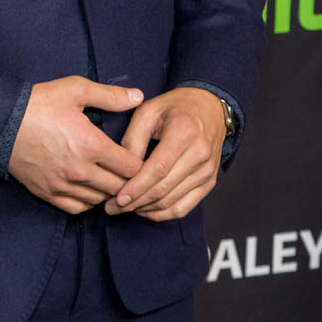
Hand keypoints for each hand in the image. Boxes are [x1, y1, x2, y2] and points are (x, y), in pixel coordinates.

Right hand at [8, 75, 143, 214]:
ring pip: (99, 200)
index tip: (135, 155)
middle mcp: (79, 170)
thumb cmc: (40, 103)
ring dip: (107, 191)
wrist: (1, 120)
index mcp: (91, 144)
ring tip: (107, 176)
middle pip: (119, 187)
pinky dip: (87, 201)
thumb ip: (110, 96)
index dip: (138, 162)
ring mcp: (62, 185)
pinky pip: (77, 208)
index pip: (131, 168)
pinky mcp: (47, 193)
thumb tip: (138, 97)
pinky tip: (88, 187)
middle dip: (126, 179)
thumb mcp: (76, 89)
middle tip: (125, 168)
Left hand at [104, 87, 224, 220]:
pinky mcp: (209, 182)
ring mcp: (207, 171)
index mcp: (184, 132)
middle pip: (164, 189)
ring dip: (145, 210)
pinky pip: (184, 207)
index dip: (136, 187)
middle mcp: (199, 154)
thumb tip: (122, 171)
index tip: (116, 197)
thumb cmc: (175, 107)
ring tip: (124, 209)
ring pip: (172, 203)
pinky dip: (162, 214)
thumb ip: (133, 139)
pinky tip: (144, 210)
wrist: (209, 107)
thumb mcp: (148, 110)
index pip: (158, 169)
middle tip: (112, 207)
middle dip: (135, 202)